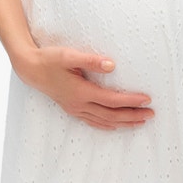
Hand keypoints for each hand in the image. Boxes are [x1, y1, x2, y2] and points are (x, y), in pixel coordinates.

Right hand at [18, 45, 155, 131]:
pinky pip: (93, 122)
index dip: (131, 101)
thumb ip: (91, 60)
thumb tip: (112, 65)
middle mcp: (79, 104)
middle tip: (151, 114)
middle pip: (112, 115)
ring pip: (104, 121)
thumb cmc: (49, 59)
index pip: (112, 100)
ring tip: (141, 122)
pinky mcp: (72, 109)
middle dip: (133, 116)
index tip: (147, 99)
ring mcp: (75, 109)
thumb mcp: (69, 55)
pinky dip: (107, 125)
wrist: (30, 70)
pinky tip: (116, 126)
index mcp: (81, 92)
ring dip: (123, 123)